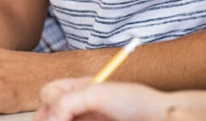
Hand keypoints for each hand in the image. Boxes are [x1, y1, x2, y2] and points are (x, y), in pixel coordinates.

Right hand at [37, 78, 205, 120]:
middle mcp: (77, 106)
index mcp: (78, 88)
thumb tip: (49, 117)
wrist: (158, 116)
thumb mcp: (99, 93)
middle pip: (47, 113)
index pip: (49, 92)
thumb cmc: (134, 101)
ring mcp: (83, 120)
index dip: (50, 103)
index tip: (61, 115)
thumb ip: (68, 101)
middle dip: (50, 119)